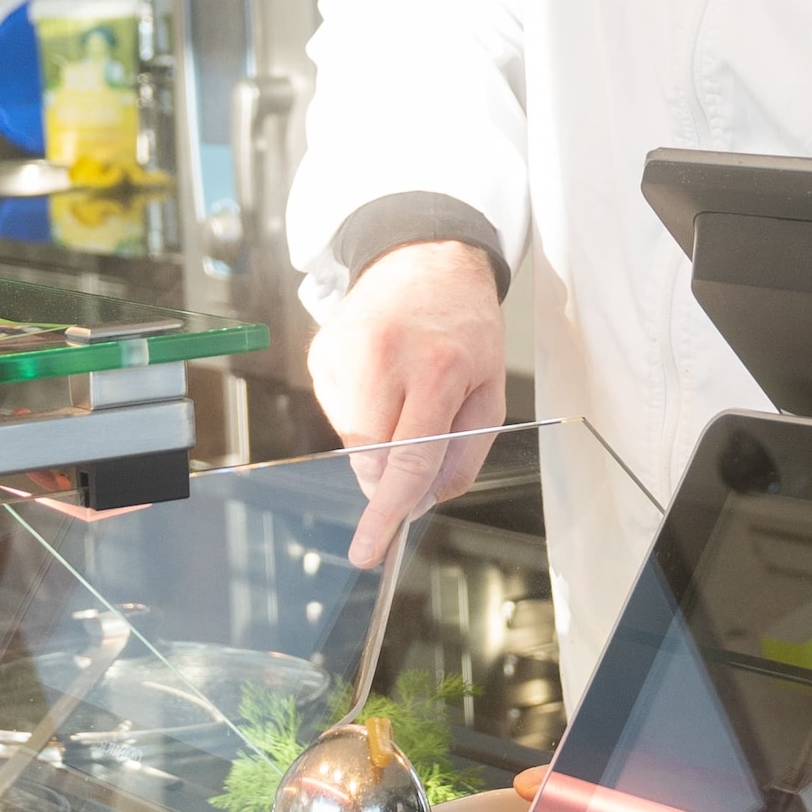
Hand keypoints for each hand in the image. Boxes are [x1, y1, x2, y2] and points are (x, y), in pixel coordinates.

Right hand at [310, 239, 506, 567]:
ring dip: (377, 437)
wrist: (425, 261)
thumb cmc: (466, 329)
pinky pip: (336, 413)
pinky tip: (380, 376)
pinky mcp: (321, 353)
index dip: (387, 514)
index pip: (407, 462)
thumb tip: (421, 503)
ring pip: (351, 440)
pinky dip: (360, 411)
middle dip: (390, 472)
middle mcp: (384, 359)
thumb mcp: (490, 391)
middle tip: (418, 433)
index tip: (368, 550)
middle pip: (371, 459)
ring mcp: (344, 353)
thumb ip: (464, 455)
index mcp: (437, 371)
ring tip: (404, 387)